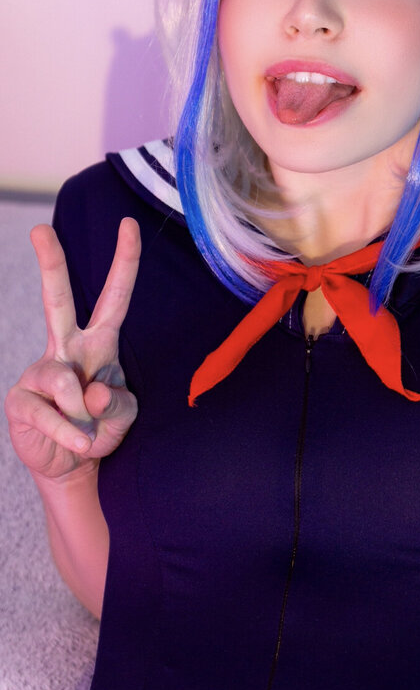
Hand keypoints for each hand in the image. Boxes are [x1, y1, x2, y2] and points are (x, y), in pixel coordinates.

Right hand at [5, 219, 140, 481]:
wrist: (74, 465)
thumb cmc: (101, 428)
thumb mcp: (124, 415)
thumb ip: (116, 401)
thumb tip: (87, 390)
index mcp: (100, 342)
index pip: (115, 297)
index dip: (125, 262)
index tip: (129, 224)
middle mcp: (67, 348)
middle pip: (57, 300)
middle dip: (50, 264)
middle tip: (40, 230)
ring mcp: (40, 371)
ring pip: (64, 380)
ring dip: (83, 415)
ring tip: (89, 435)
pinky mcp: (21, 400)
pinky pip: (51, 414)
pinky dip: (70, 433)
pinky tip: (78, 443)